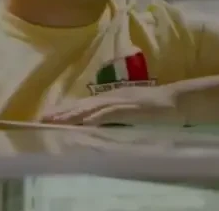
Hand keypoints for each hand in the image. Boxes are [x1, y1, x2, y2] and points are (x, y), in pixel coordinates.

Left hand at [41, 85, 183, 125]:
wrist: (176, 101)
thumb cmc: (155, 108)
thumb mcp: (130, 111)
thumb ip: (115, 115)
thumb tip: (98, 123)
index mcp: (111, 97)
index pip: (84, 104)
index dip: (66, 109)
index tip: (49, 115)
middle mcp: (112, 97)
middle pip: (82, 104)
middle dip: (62, 112)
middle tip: (42, 118)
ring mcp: (120, 102)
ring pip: (90, 108)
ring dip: (72, 115)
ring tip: (54, 120)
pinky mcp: (129, 109)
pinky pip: (109, 114)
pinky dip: (94, 118)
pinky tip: (82, 123)